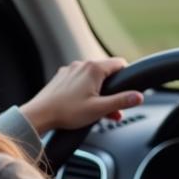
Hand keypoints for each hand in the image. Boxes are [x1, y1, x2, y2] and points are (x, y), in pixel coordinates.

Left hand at [19, 58, 143, 136]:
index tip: (127, 91)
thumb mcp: (99, 109)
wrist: (39, 115)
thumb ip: (121, 101)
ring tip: (98, 112)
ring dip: (99, 93)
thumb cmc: (68, 112)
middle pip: (106, 73)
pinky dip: (85, 91)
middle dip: (112, 90)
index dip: (126, 77)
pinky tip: (82, 106)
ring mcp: (70, 70)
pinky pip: (79, 81)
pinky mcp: (61, 78)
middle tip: (113, 110)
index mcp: (94, 68)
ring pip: (92, 78)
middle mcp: (81, 64)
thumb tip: (139, 96)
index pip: (120, 64)